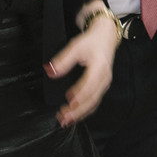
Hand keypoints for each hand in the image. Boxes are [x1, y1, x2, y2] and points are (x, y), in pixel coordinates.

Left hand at [46, 9, 117, 126]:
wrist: (106, 36)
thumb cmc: (92, 41)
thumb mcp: (76, 46)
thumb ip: (63, 60)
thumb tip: (50, 71)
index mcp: (99, 67)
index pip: (90, 85)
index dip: (79, 95)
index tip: (68, 101)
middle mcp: (104, 78)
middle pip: (92, 99)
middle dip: (78, 111)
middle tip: (63, 118)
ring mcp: (105, 84)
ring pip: (94, 104)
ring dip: (80, 114)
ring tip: (66, 120)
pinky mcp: (102, 87)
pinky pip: (95, 102)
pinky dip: (84, 111)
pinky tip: (75, 116)